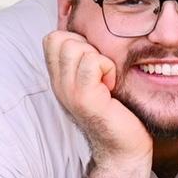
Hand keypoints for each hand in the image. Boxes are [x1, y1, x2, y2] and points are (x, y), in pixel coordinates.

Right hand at [43, 30, 151, 167]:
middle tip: (102, 71)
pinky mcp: (85, 98)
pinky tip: (112, 86)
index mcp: (60, 77)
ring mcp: (69, 92)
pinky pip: (93, 63)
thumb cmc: (117, 109)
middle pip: (61, 38)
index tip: (95, 60)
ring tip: (107, 79)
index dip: (77, 39)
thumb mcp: (96, 78)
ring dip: (99, 57)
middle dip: (88, 46)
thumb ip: (87, 56)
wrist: (124, 147)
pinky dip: (108, 68)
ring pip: (76, 47)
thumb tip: (88, 31)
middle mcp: (59, 84)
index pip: (53, 38)